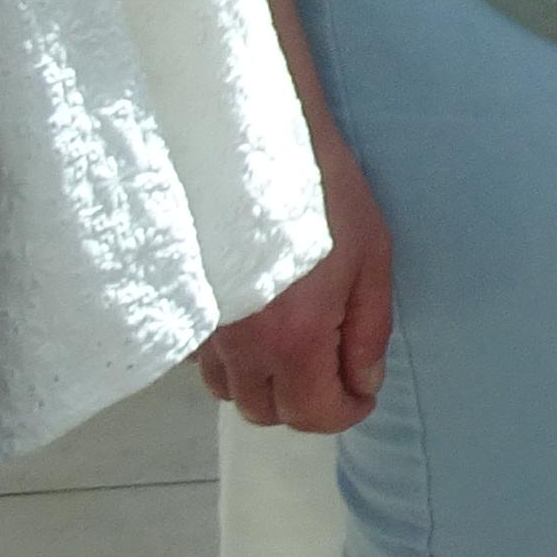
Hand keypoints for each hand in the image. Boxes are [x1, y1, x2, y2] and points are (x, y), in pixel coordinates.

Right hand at [197, 128, 391, 431]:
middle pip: (266, 412)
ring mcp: (204, 330)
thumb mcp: (371, 258)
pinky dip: (233, 357)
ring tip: (295, 344)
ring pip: (229, 391)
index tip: (362, 394)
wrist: (254, 142)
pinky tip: (257, 321)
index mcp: (292, 339)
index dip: (346, 412)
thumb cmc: (324, 194)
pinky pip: (204, 359)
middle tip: (333, 366)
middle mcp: (240, 347)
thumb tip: (363, 384)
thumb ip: (369, 331)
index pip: (313, 414)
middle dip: (305, 402)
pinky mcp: (185, 308)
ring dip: (265, 383)